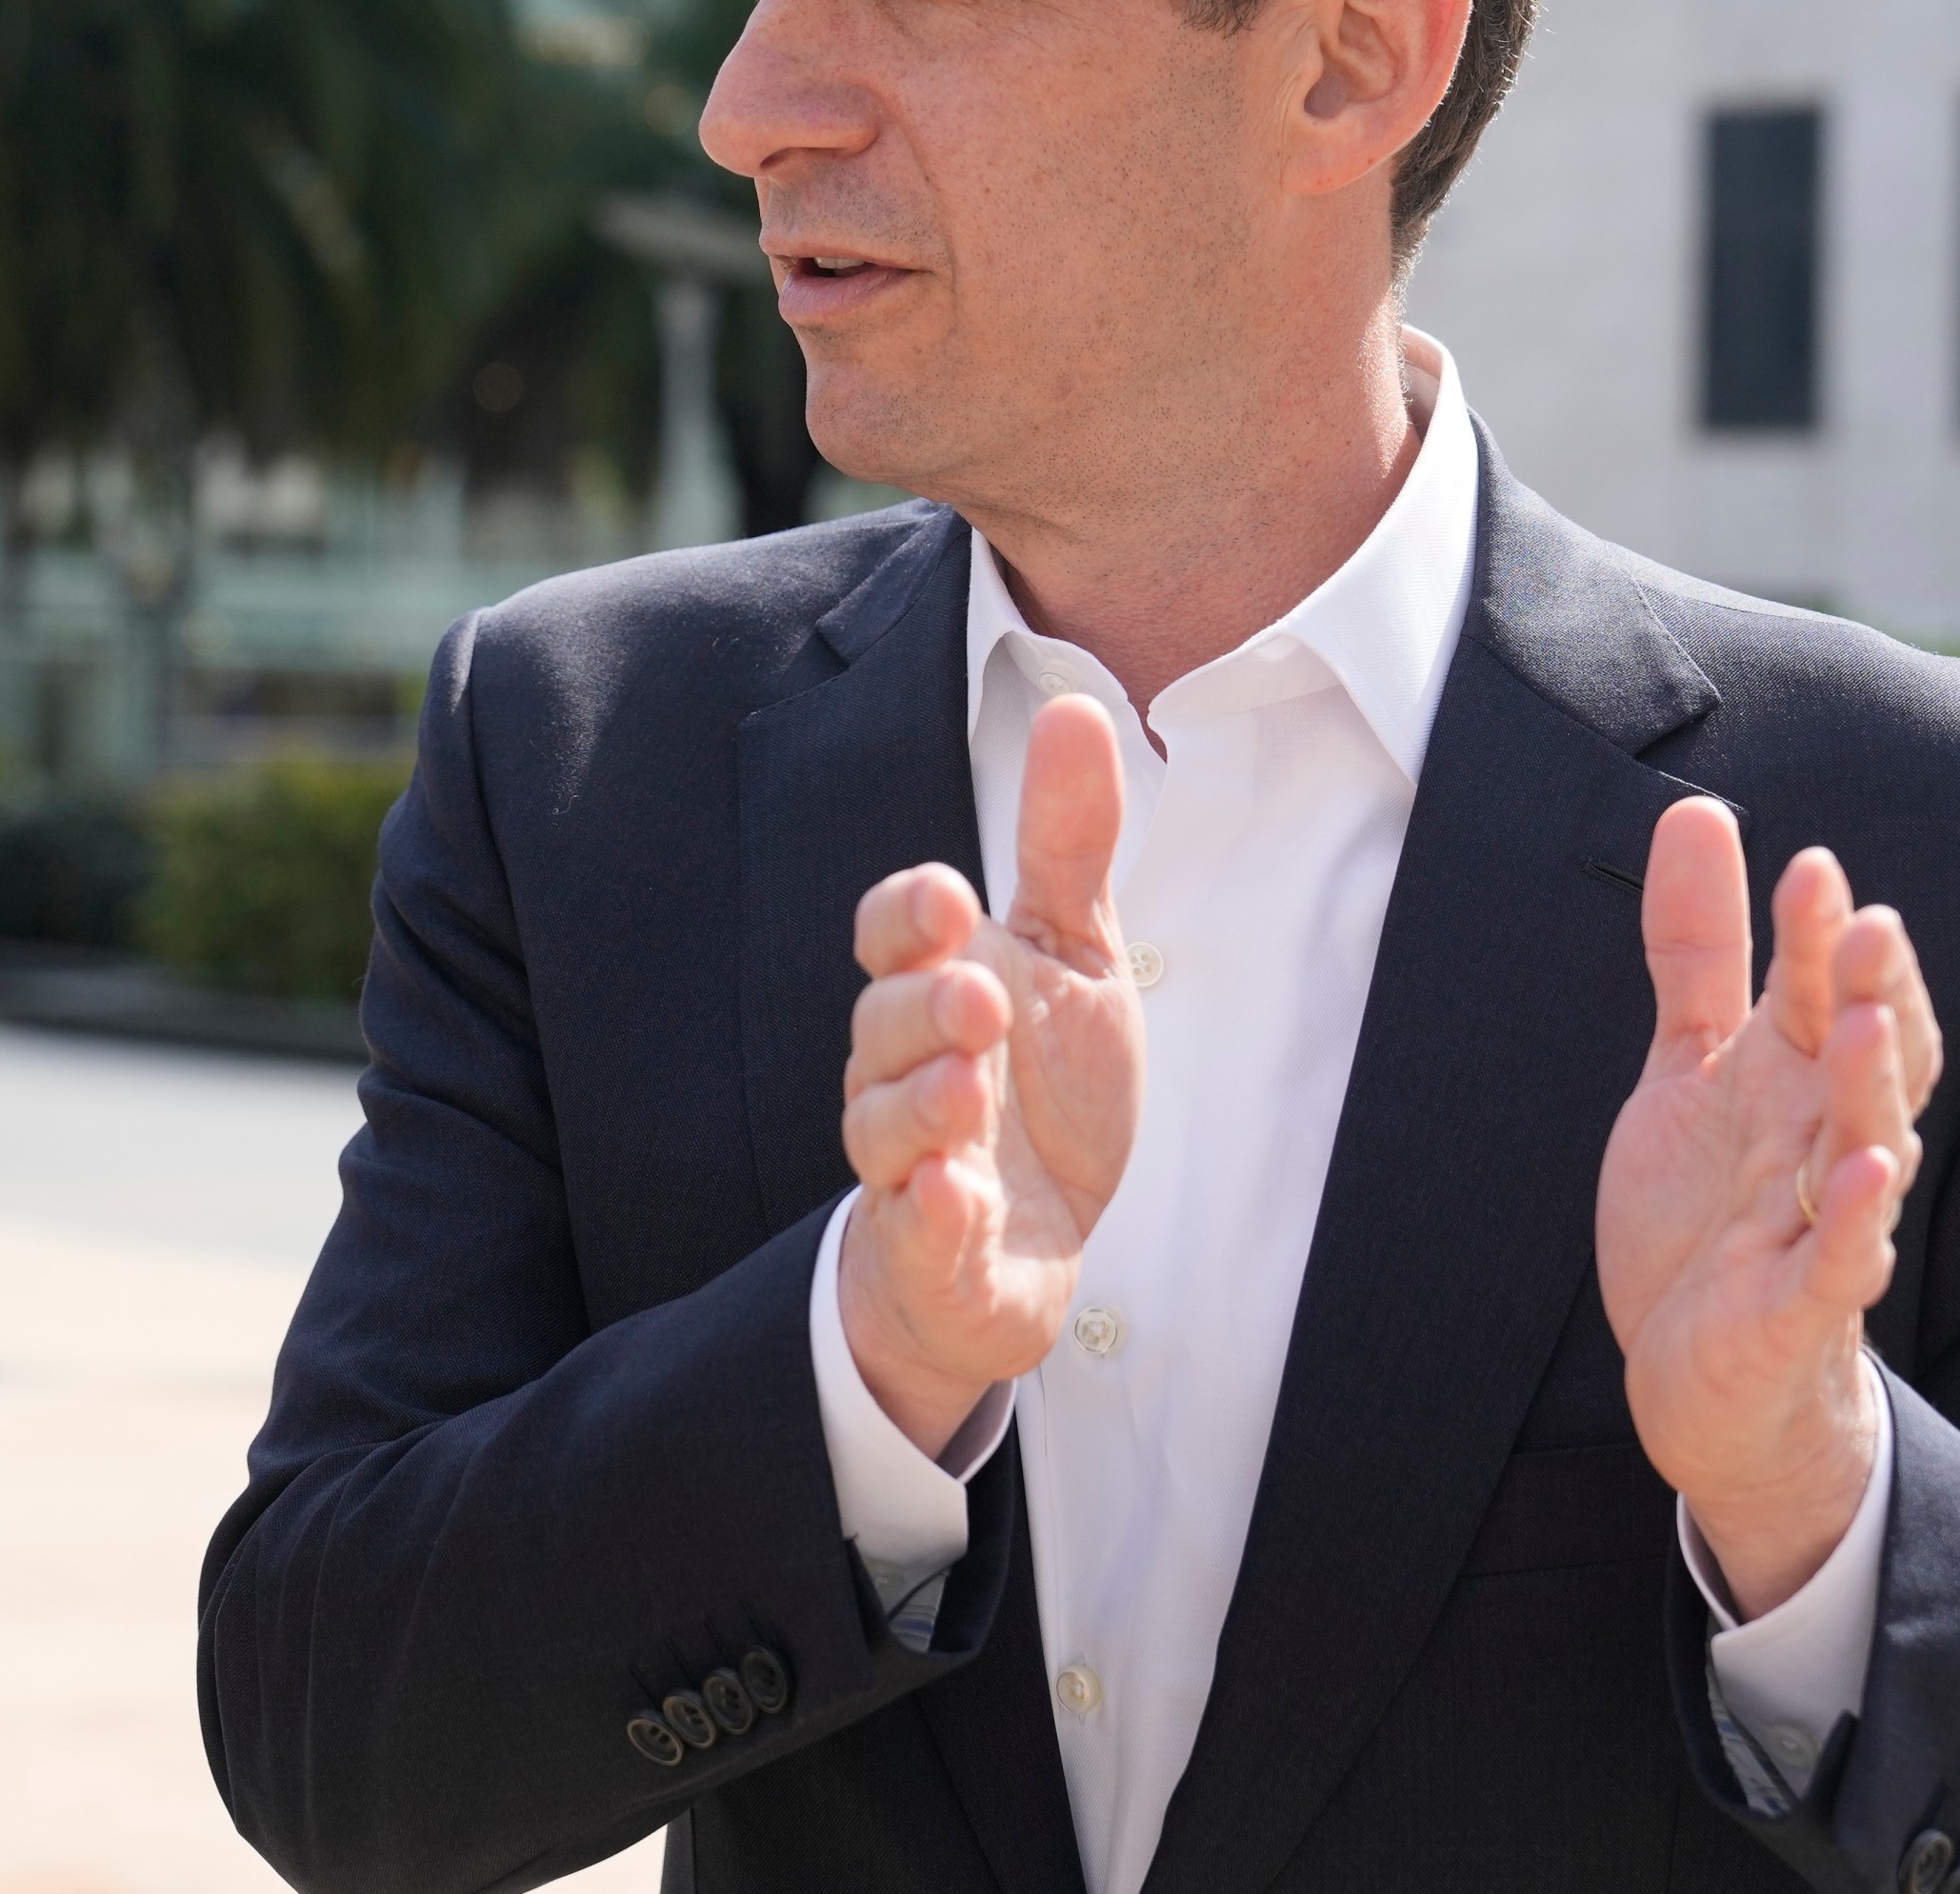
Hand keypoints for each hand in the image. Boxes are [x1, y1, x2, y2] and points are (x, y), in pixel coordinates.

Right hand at [836, 693, 1145, 1455]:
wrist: (1032, 1248)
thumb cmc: (1039, 1092)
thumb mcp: (1072, 959)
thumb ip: (1067, 844)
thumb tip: (1075, 705)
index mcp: (935, 991)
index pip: (891, 937)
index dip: (907, 917)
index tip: (950, 897)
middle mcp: (904, 1073)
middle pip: (885, 1026)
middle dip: (927, 1007)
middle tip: (982, 997)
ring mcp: (912, 1168)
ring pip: (886, 1129)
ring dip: (924, 1104)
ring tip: (971, 1084)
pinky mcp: (934, 1254)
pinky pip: (918, 1235)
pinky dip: (934, 1216)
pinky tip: (959, 1194)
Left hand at [1597, 798, 1941, 1616]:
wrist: (1701, 1377)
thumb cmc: (1711, 1212)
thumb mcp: (1688, 1067)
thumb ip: (1699, 950)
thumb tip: (1697, 813)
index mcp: (1799, 1076)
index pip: (1825, 991)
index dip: (1821, 936)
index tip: (1811, 866)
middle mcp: (1824, 1139)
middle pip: (1866, 1056)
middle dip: (1873, 993)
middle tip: (1873, 923)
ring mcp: (1822, 1223)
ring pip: (1866, 1145)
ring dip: (1872, 1087)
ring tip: (1868, 1024)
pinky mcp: (1804, 1307)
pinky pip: (1842, 1261)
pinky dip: (1856, 1222)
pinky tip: (1869, 1175)